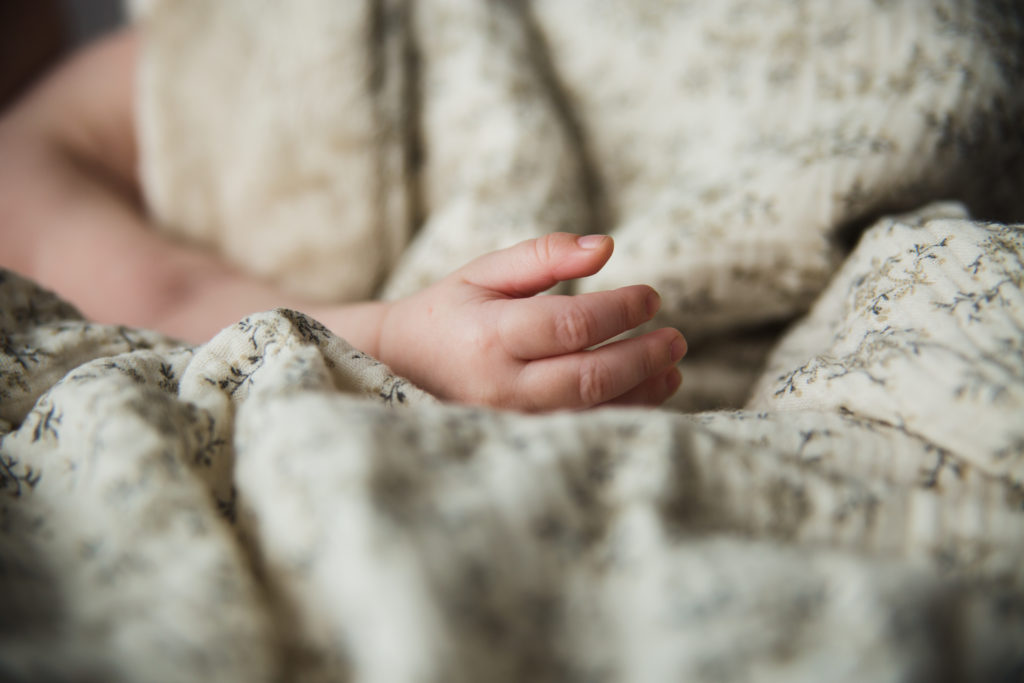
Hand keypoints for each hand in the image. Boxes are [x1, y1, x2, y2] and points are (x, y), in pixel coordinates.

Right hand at [377, 233, 685, 409]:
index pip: (570, 325)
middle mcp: (501, 386)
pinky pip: (584, 429)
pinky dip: (626, 412)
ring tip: (673, 366)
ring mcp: (511, 420)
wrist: (401, 368)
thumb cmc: (449, 313)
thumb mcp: (484, 273)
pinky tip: (651, 391)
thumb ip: (543, 256)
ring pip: (593, 411)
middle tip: (676, 337)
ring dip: (643, 389)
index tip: (651, 297)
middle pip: (589, 375)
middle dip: (643, 356)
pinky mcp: (523, 439)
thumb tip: (606, 246)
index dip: (620, 310)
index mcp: (489, 336)